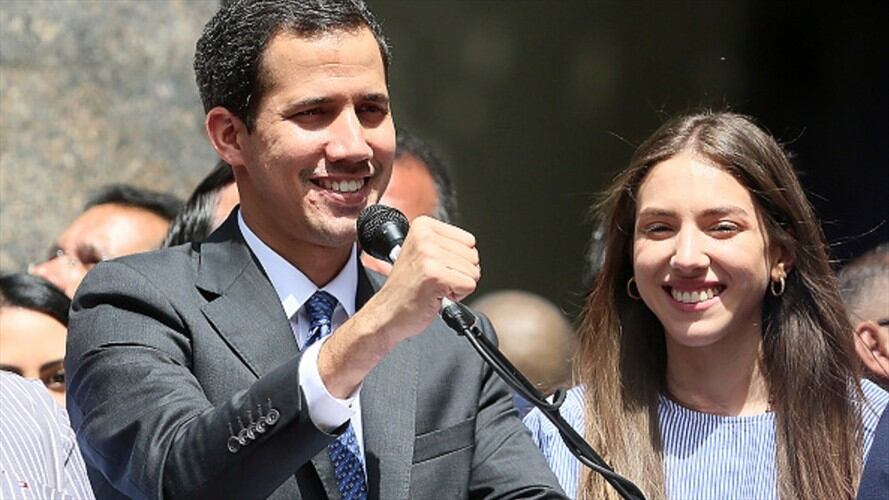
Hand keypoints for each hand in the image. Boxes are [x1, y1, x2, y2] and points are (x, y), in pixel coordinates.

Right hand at [368, 216, 480, 343]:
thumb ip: (445, 244)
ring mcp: (429, 255)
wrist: (387, 313)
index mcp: (422, 226)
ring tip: (435, 287)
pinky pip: (469, 285)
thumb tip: (472, 248)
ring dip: (458, 285)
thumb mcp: (422, 253)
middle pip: (473, 255)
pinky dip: (458, 296)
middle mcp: (425, 237)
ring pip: (473, 271)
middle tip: (435, 280)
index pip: (469, 240)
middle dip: (459, 273)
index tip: (436, 268)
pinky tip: (437, 295)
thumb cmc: (405, 289)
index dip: (458, 259)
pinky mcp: (435, 275)